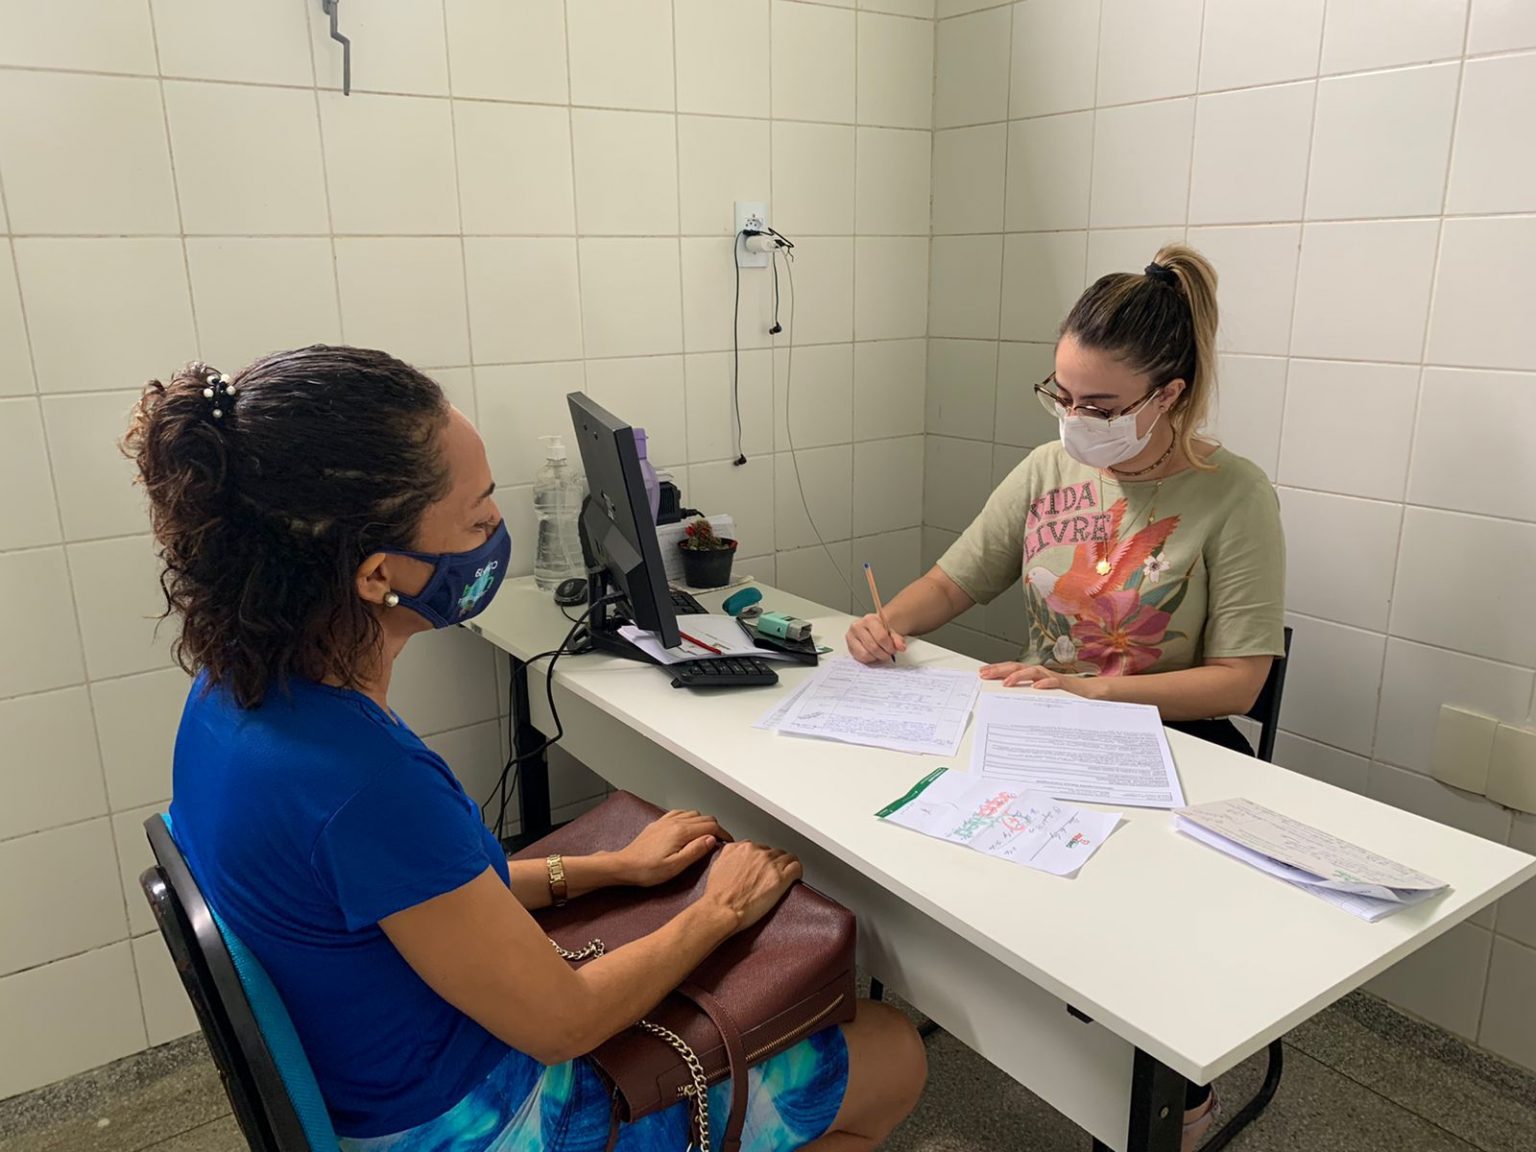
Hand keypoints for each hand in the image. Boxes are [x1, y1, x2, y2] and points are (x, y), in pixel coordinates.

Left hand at [615, 810, 729, 887]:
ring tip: (707, 835)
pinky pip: (679, 813)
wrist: (624, 866)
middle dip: (716, 827)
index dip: (723, 833)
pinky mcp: (658, 824)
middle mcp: (674, 822)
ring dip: (703, 822)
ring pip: (693, 813)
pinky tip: (688, 826)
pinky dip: (690, 817)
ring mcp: (665, 821)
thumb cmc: (647, 870)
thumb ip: (696, 851)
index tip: (728, 841)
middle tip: (720, 840)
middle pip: (704, 817)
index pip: (711, 826)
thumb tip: (712, 839)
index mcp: (681, 832)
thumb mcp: (676, 866)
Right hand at [702, 842, 802, 933]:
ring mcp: (770, 864)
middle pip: (775, 852)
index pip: (760, 847)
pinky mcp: (780, 878)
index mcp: (743, 848)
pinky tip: (795, 877)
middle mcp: (757, 853)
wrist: (721, 908)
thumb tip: (735, 856)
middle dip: (774, 862)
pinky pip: (796, 867)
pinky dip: (797, 872)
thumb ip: (729, 854)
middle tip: (772, 873)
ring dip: (787, 865)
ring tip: (785, 875)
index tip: (763, 865)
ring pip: (788, 857)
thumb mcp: (718, 864)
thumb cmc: (718, 894)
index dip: (763, 858)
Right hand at [846, 614, 905, 663]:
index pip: (881, 636)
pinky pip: (860, 658)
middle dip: (884, 653)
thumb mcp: (890, 631)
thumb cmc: (879, 629)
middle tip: (888, 654)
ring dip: (876, 657)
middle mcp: (857, 626)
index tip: (893, 649)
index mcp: (869, 619)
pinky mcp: (849, 647)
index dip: (889, 646)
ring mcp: (851, 637)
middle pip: (873, 647)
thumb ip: (897, 639)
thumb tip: (901, 647)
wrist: (870, 628)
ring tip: (881, 654)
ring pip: (866, 654)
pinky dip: (869, 659)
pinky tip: (873, 655)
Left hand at [979, 663, 1104, 696]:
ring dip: (1019, 675)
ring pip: (1033, 671)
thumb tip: (1006, 705)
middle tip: (986, 674)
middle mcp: (1041, 674)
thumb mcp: (1040, 698)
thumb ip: (1027, 698)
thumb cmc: (1064, 696)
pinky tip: (1036, 687)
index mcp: (1034, 676)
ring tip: (1006, 682)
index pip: (1012, 669)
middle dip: (1000, 670)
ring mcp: (1052, 677)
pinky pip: (1054, 682)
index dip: (997, 670)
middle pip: (1017, 667)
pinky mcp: (1065, 685)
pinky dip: (1045, 683)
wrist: (1090, 694)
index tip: (982, 673)